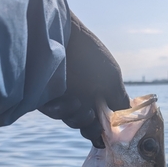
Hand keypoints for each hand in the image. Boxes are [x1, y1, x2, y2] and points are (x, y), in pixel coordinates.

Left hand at [39, 12, 129, 147]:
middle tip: (91, 117)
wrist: (60, 36)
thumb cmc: (90, 56)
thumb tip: (123, 112)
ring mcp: (62, 95)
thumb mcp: (112, 77)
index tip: (106, 130)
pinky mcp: (44, 96)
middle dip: (90, 126)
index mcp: (97, 91)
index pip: (101, 118)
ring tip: (78, 102)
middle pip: (86, 124)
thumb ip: (119, 98)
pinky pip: (54, 112)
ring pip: (71, 120)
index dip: (103, 127)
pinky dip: (61, 110)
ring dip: (77, 117)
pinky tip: (66, 99)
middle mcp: (81, 94)